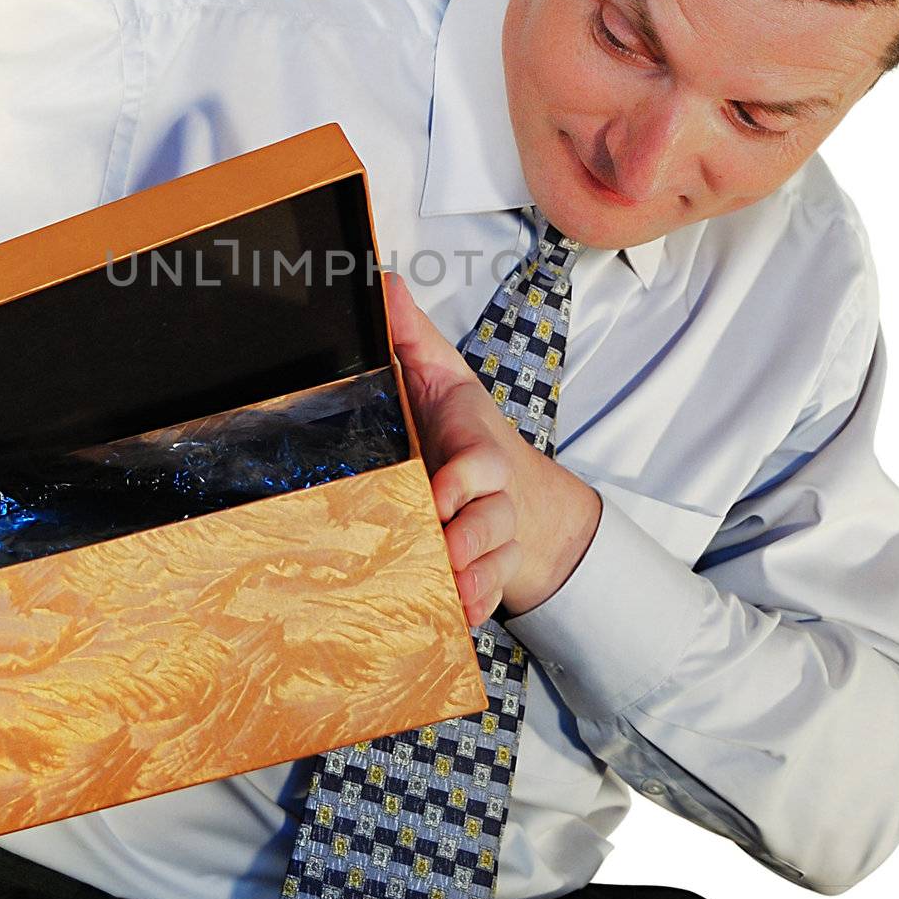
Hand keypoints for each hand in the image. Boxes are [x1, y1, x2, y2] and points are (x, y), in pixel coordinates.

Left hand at [382, 270, 601, 625]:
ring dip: (474, 578)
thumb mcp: (437, 377)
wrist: (515, 486)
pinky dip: (477, 607)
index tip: (439, 493)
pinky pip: (491, 593)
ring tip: (449, 592)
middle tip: (444, 553)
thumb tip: (383, 281)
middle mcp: (491, 497)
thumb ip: (410, 334)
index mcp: (475, 449)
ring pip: (493, 561)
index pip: (480, 464)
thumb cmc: (464, 429)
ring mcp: (493, 536)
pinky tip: (457, 618)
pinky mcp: (489, 569)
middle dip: (470, 539)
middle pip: (491, 520)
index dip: (463, 480)